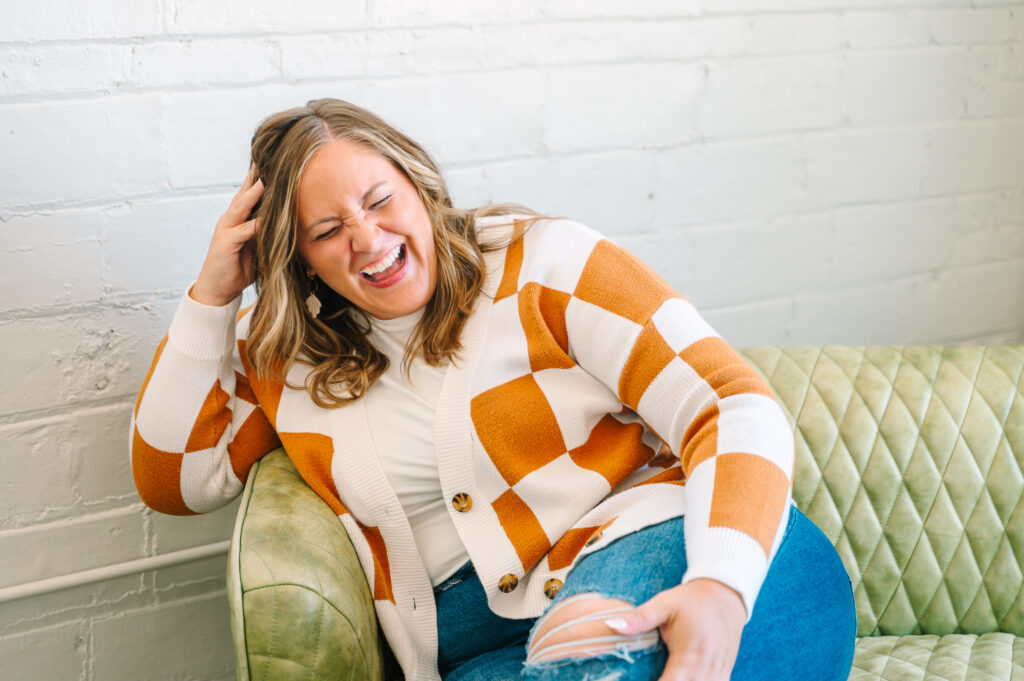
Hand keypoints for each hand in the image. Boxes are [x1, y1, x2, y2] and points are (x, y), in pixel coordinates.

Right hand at [191, 166, 264, 306]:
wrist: (217, 289)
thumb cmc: (240, 268)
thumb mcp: (259, 247)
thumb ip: (270, 234)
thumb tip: (293, 226)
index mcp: (239, 218)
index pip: (251, 192)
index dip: (261, 177)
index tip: (275, 161)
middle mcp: (231, 218)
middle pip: (245, 192)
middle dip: (257, 175)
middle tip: (269, 156)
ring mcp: (226, 229)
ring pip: (242, 206)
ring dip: (254, 193)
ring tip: (266, 178)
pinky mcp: (225, 243)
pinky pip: (243, 231)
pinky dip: (255, 224)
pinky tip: (265, 218)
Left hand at [606, 579, 745, 680]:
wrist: (726, 593)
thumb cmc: (691, 599)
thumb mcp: (664, 604)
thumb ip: (639, 619)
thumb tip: (610, 625)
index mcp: (687, 655)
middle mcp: (704, 669)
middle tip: (651, 676)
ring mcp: (717, 673)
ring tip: (664, 677)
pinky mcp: (724, 673)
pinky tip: (684, 677)